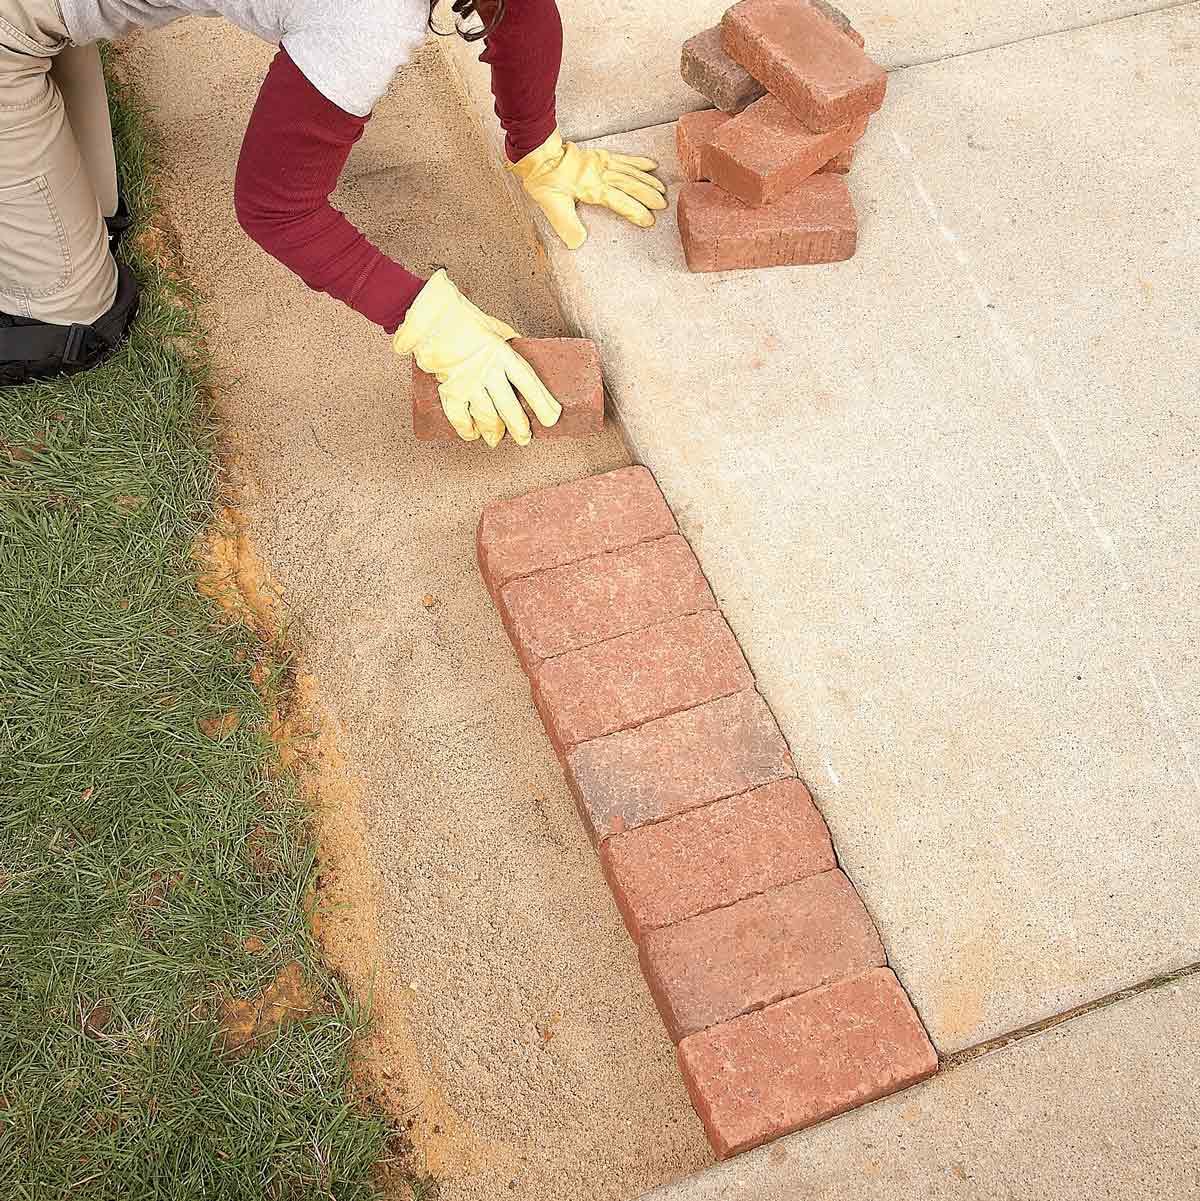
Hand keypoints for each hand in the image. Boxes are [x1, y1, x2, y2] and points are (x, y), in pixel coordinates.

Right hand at [393, 270, 560, 447]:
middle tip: (525, 438)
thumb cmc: (463, 318)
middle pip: (509, 406)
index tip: (552, 418)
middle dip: (518, 426)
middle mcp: (488, 370)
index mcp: (503, 353)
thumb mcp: (495, 327)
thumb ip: (510, 343)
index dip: (542, 402)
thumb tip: (522, 350)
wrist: (430, 316)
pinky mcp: (449, 388)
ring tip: (497, 440)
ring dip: (494, 431)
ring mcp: (468, 381)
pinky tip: (472, 434)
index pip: (528, 383)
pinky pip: (459, 416)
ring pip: (486, 415)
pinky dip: (466, 428)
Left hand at [509, 129, 667, 249]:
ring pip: (630, 172)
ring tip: (663, 189)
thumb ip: (566, 225)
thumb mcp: (552, 207)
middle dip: (648, 195)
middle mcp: (600, 175)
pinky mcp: (600, 156)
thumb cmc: (545, 182)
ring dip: (647, 181)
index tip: (649, 221)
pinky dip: (638, 162)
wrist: (538, 156)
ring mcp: (601, 164)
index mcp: (591, 188)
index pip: (619, 201)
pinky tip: (652, 165)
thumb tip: (578, 244)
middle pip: (629, 185)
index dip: (635, 211)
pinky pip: (623, 159)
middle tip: (664, 205)